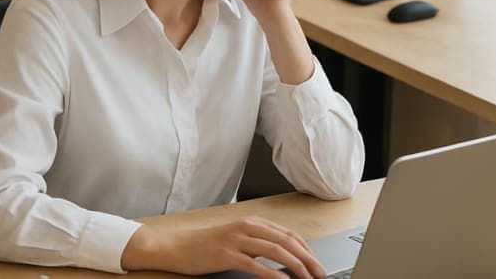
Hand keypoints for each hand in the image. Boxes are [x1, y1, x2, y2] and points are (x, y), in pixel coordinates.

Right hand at [121, 218, 325, 278]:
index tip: (317, 264)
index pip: (287, 233)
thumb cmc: (203, 245)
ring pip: (276, 250)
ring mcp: (235, 240)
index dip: (306, 249)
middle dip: (308, 259)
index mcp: (249, 221)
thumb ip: (256, 242)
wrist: (174, 246)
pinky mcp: (226, 254)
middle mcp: (244, 226)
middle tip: (320, 274)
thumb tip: (284, 255)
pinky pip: (256, 265)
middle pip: (286, 241)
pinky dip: (274, 274)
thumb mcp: (233, 238)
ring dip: (297, 266)